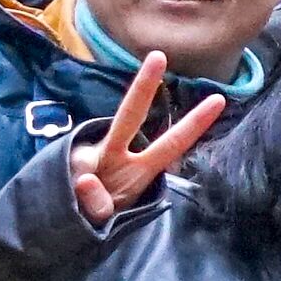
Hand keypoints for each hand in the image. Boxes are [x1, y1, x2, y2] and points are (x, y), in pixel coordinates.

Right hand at [68, 52, 230, 227]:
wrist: (60, 223)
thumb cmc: (95, 217)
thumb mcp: (105, 219)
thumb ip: (100, 206)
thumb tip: (85, 180)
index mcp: (139, 169)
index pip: (171, 144)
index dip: (194, 124)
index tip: (220, 100)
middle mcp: (115, 155)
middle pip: (129, 117)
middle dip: (143, 87)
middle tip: (158, 57)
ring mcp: (88, 158)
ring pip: (86, 158)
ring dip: (85, 182)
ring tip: (83, 201)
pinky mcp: (65, 163)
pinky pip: (69, 178)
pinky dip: (72, 193)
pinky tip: (69, 200)